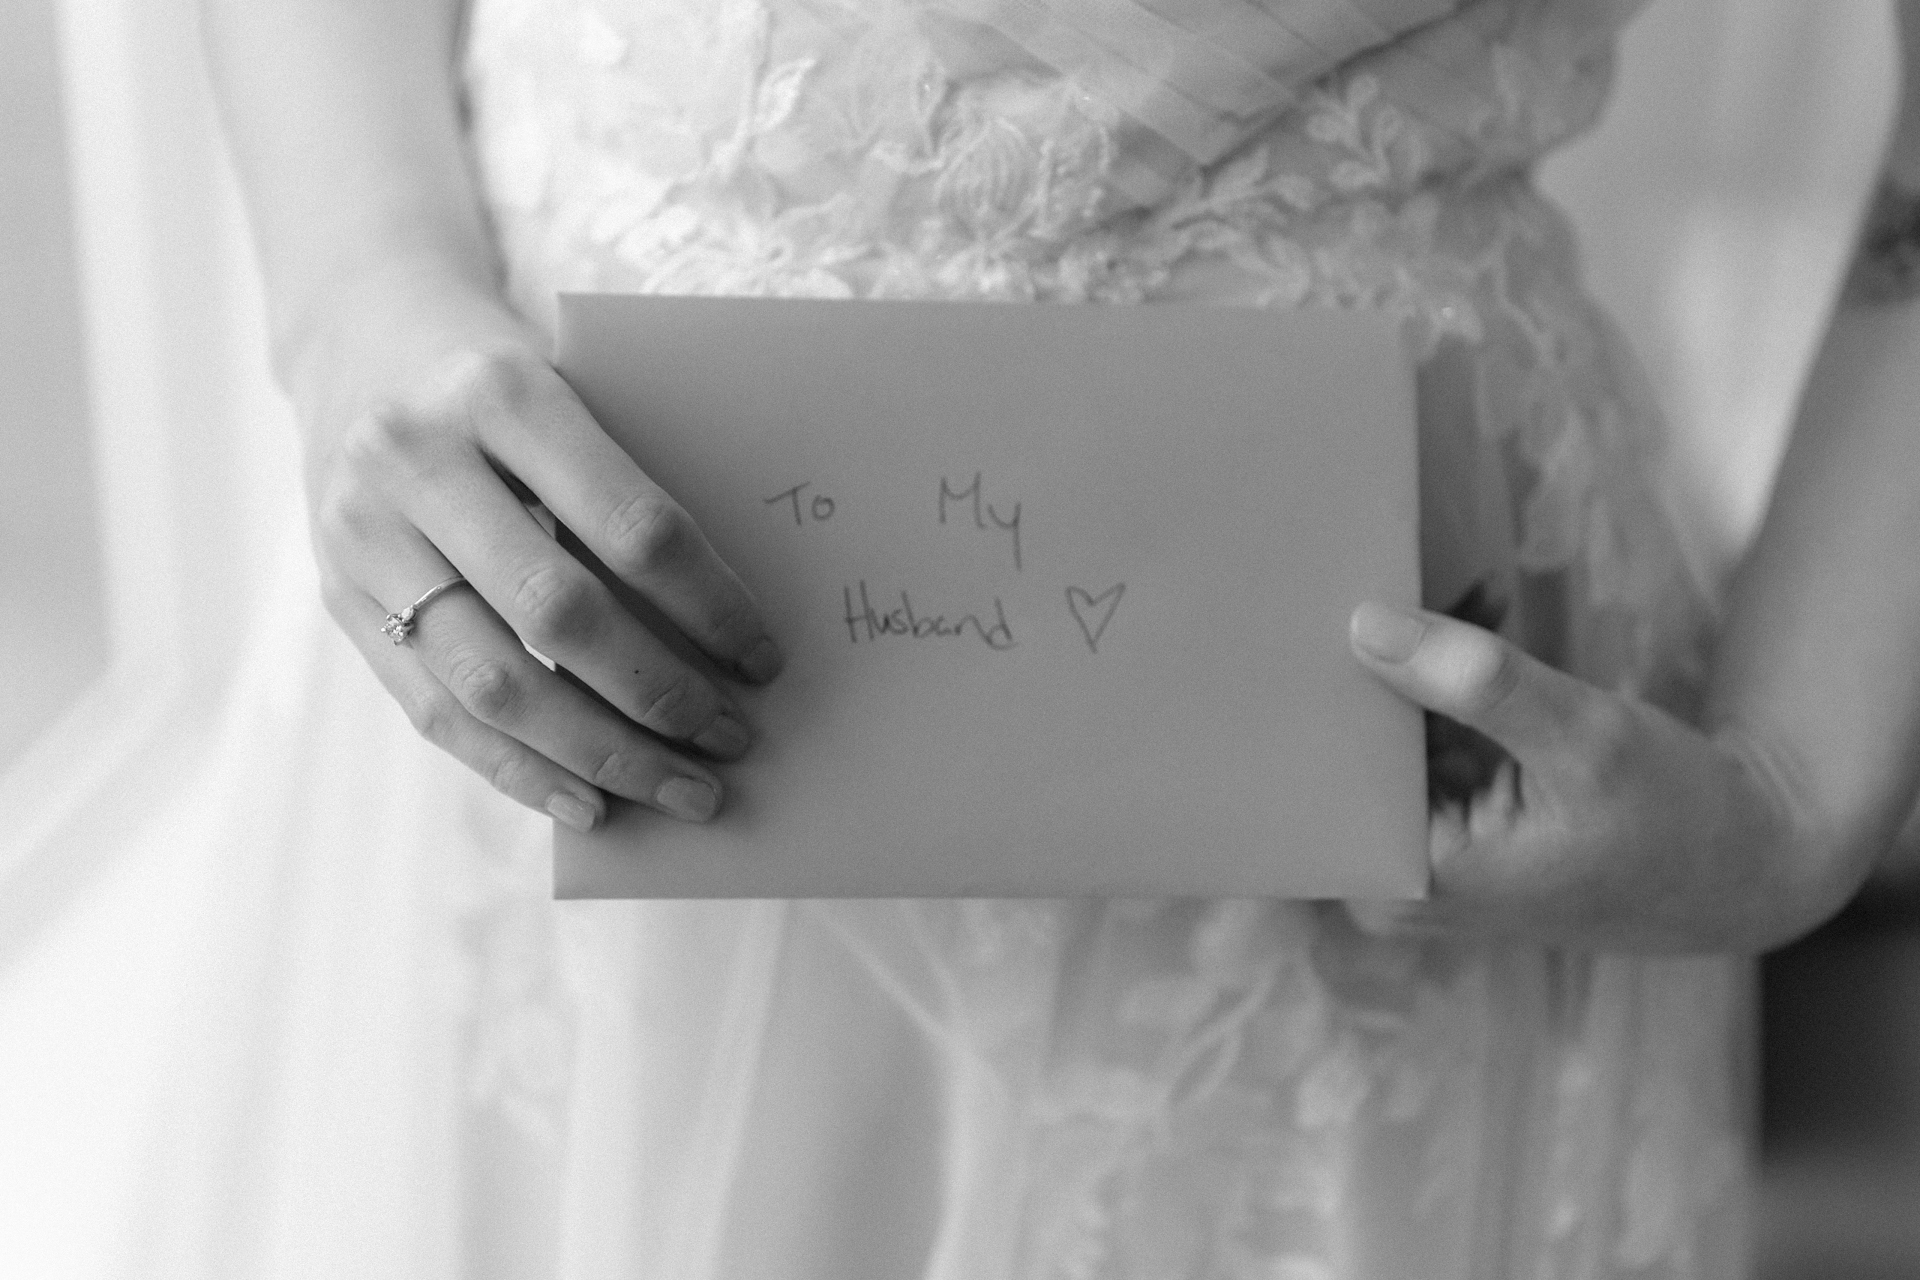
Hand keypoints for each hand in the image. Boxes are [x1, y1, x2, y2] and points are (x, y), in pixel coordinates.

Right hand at [297, 276, 782, 832]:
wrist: (360, 335)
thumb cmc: (507, 375)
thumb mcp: (571, 386)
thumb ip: (627, 485)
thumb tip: (730, 632)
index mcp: (501, 393)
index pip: (630, 525)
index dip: (709, 607)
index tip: (764, 660)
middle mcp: (416, 461)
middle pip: (558, 615)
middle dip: (659, 695)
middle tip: (733, 740)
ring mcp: (362, 534)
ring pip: (492, 683)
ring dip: (598, 755)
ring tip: (678, 791)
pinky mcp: (340, 596)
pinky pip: (436, 712)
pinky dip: (519, 770)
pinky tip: (588, 803)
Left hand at [1345, 602, 1858, 952]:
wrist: (1740, 862)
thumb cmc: (1674, 816)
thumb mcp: (1585, 739)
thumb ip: (1479, 685)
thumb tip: (1365, 627)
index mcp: (1405, 881)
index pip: (1315, 777)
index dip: (1312, 693)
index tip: (1312, 608)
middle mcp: (1394, 879)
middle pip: (1340, 752)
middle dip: (1369, 665)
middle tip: (1385, 575)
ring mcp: (1418, 850)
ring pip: (1379, 736)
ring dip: (1415, 663)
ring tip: (1464, 600)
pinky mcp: (1445, 820)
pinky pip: (1415, 738)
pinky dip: (1444, 682)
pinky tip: (1478, 620)